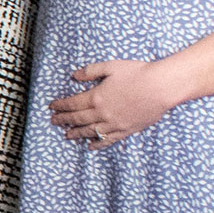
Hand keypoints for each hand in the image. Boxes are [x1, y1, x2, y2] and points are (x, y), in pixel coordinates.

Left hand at [49, 59, 173, 149]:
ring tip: (67, 135)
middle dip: (63, 120)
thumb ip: (91, 71)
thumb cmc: (138, 73)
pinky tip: (91, 146)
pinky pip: (108, 140)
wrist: (162, 87)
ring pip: (90, 131)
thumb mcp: (111, 66)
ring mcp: (114, 124)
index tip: (51, 107)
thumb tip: (74, 75)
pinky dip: (98, 143)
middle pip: (77, 119)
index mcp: (96, 97)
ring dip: (77, 133)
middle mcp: (102, 113)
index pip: (72, 104)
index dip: (60, 106)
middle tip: (53, 122)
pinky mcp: (127, 130)